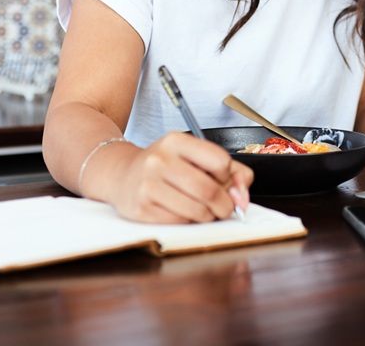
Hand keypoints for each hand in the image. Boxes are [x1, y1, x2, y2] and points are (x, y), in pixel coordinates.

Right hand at [106, 131, 253, 223]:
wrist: (122, 175)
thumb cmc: (165, 167)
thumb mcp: (195, 157)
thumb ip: (231, 171)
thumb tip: (242, 197)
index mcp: (176, 141)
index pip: (220, 161)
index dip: (228, 177)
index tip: (224, 182)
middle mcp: (160, 159)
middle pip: (209, 189)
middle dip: (224, 205)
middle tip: (223, 208)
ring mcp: (148, 184)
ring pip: (197, 210)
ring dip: (208, 217)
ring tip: (202, 210)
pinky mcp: (141, 208)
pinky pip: (180, 222)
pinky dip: (188, 222)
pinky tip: (182, 213)